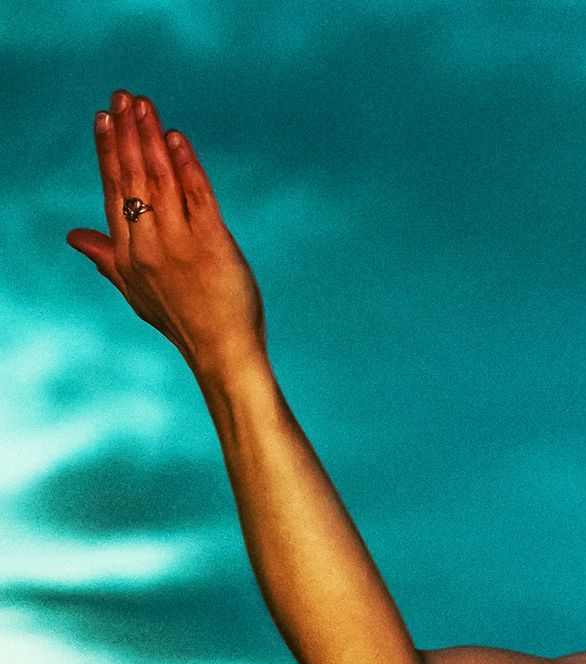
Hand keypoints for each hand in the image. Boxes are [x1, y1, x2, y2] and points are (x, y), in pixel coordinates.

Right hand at [67, 91, 265, 381]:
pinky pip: (197, 197)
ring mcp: (179, 245)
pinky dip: (187, 166)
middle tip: (123, 96)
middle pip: (133, 178)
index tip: (104, 117)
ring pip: (161, 181)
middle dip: (127, 133)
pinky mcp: (211, 245)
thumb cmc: (183, 323)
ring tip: (145, 105)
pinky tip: (178, 139)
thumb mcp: (136, 291)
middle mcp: (149, 245)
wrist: (222, 355)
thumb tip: (74, 237)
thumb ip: (107, 259)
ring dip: (152, 138)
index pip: (114, 191)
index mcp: (128, 252)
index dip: (108, 151)